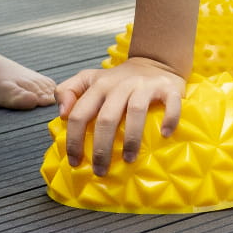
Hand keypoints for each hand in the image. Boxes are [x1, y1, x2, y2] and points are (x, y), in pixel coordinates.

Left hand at [56, 58, 184, 174]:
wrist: (154, 62)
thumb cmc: (118, 80)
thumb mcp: (88, 79)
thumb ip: (67, 90)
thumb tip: (62, 113)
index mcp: (98, 86)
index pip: (80, 114)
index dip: (74, 140)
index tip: (75, 162)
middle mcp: (119, 85)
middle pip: (106, 118)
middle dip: (101, 148)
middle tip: (100, 170)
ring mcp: (144, 86)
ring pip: (135, 111)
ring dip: (132, 139)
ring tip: (129, 159)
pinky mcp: (167, 88)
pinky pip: (170, 104)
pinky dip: (168, 120)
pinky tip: (164, 135)